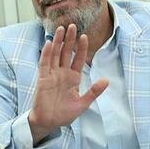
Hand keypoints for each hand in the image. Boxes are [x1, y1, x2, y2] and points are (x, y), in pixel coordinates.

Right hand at [29, 24, 108, 142]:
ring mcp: (52, 75)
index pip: (78, 59)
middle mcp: (62, 73)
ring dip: (58, 42)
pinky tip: (50, 43)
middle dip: (70, 39)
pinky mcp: (42, 79)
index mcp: (73, 78)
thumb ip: (94, 92)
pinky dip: (47, 53)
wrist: (49, 123)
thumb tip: (106, 80)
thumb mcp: (83, 104)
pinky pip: (44, 64)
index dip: (81, 48)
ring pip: (55, 54)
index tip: (85, 36)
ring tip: (61, 29)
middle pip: (66, 53)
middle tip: (72, 25)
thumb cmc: (64, 114)